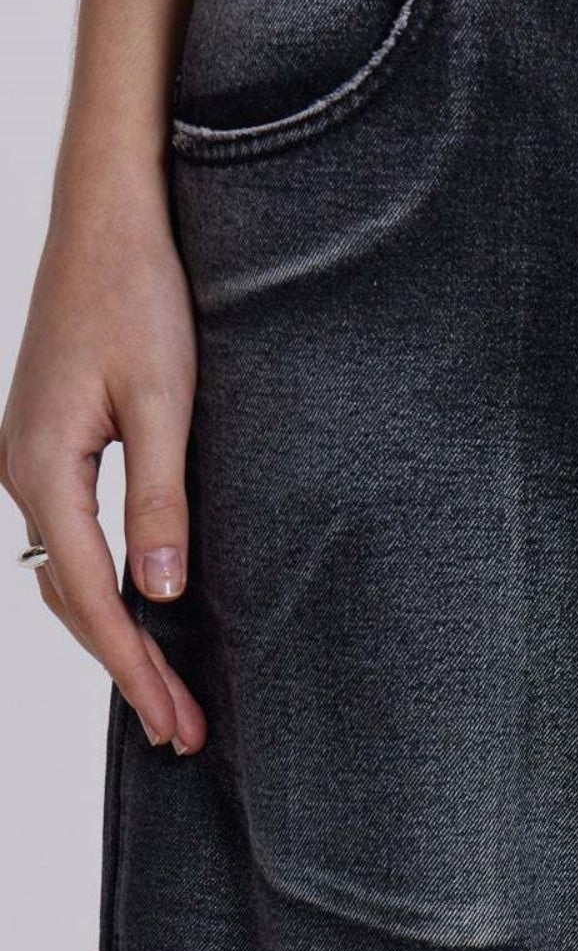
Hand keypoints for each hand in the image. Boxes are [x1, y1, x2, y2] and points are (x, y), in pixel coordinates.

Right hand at [1, 150, 206, 752]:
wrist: (105, 219)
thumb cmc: (138, 295)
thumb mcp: (166, 400)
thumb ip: (162, 497)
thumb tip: (161, 592)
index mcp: (43, 469)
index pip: (89, 596)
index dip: (135, 666)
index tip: (175, 721)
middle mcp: (22, 473)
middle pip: (70, 599)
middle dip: (127, 668)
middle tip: (182, 731)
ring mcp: (29, 460)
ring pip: (64, 574)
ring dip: (113, 634)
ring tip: (165, 692)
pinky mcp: (49, 444)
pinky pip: (68, 539)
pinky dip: (99, 589)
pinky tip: (135, 612)